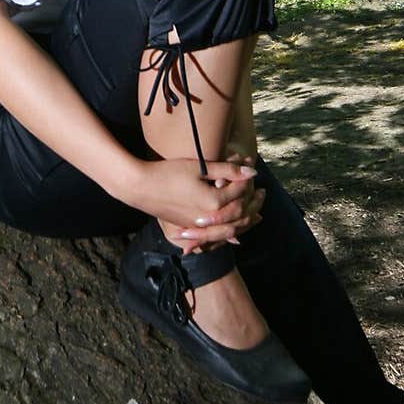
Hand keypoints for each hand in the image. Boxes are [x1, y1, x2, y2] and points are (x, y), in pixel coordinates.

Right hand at [125, 156, 257, 244]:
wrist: (140, 187)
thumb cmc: (168, 172)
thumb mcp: (199, 167)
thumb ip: (227, 169)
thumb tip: (253, 170)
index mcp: (214, 202)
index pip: (239, 192)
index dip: (247, 179)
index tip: (252, 168)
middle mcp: (209, 218)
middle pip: (240, 214)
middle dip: (253, 203)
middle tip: (263, 193)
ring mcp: (199, 225)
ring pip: (230, 229)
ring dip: (245, 221)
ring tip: (256, 213)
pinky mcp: (190, 227)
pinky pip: (216, 236)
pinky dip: (229, 233)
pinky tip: (235, 232)